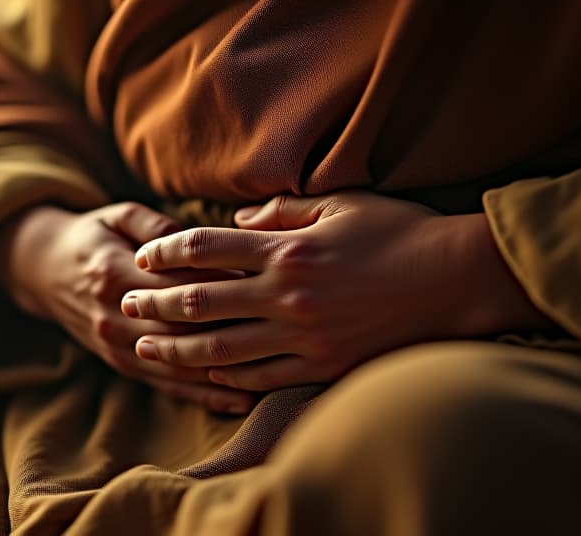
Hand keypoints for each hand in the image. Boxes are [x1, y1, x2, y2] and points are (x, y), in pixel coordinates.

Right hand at [0, 202, 254, 412]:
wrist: (41, 271)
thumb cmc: (91, 235)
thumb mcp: (118, 216)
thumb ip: (157, 229)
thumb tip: (202, 242)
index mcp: (115, 274)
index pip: (179, 283)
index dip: (224, 284)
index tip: (266, 282)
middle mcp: (114, 315)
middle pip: (183, 328)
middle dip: (234, 329)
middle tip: (283, 327)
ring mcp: (117, 345)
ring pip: (178, 364)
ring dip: (225, 370)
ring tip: (274, 371)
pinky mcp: (120, 364)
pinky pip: (166, 384)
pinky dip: (204, 394)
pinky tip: (240, 399)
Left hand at [120, 192, 550, 390]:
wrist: (457, 281)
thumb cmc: (401, 234)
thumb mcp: (341, 204)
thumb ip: (281, 213)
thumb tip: (235, 223)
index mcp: (287, 248)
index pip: (205, 248)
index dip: (166, 250)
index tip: (143, 255)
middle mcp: (286, 294)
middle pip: (200, 301)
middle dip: (154, 302)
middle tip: (124, 303)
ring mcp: (303, 335)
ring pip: (220, 347)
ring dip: (176, 347)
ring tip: (146, 346)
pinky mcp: (322, 364)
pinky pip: (260, 375)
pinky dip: (225, 375)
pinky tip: (202, 373)